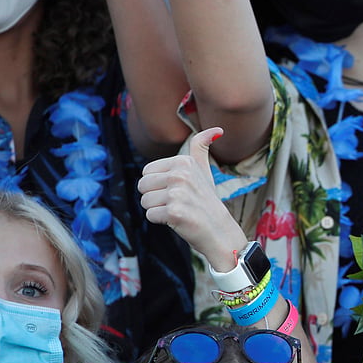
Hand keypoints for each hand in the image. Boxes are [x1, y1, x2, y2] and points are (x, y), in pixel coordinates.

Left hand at [139, 127, 246, 271]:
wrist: (219, 232)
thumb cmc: (206, 202)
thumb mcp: (204, 171)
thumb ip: (201, 148)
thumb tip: (217, 130)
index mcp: (183, 162)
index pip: (146, 172)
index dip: (158, 185)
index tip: (178, 191)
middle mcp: (180, 175)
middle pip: (142, 186)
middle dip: (155, 198)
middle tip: (177, 203)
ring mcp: (178, 194)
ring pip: (145, 201)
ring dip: (158, 210)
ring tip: (178, 211)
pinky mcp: (175, 212)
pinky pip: (150, 215)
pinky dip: (162, 221)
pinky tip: (178, 221)